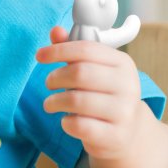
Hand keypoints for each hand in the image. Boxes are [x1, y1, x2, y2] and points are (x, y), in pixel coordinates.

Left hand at [36, 26, 142, 161]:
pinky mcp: (117, 136)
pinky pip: (80, 126)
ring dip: (55, 101)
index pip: (86, 49)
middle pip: (80, 73)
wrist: (128, 132)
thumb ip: (71, 48)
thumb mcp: (91, 68)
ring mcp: (125, 113)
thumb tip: (55, 31)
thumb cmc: (102, 92)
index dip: (58, 51)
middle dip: (56, 77)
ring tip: (50, 103)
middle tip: (48, 83)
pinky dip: (66, 122)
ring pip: (77, 100)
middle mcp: (128, 86)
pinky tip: (66, 120)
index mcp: (123, 63)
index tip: (39, 56)